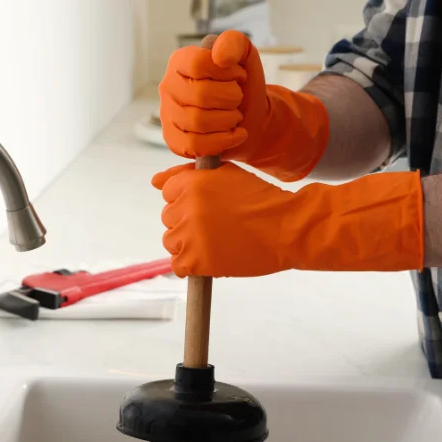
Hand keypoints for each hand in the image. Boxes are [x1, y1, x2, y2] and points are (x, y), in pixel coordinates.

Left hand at [152, 162, 423, 277]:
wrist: (287, 229)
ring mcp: (190, 236)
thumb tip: (154, 182)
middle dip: (188, 222)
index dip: (188, 200)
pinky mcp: (197, 262)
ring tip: (214, 243)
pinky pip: (178, 266)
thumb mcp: (226, 175)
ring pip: (171, 241)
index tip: (207, 207)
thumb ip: (188, 175)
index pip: (169, 192)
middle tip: (216, 226)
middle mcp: (187, 208)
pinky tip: (209, 260)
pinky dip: (190, 266)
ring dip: (188, 244)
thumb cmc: (262, 200)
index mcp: (193, 183)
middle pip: (169, 217)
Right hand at [159, 30, 328, 181]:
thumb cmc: (243, 87)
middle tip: (238, 99)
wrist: (250, 119)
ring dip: (228, 120)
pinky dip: (222, 141)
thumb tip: (219, 56)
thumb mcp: (245, 57)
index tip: (240, 76)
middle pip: (200, 95)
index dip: (226, 72)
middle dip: (230, 98)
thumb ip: (234, 43)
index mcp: (180, 61)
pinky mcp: (173, 141)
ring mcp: (167, 115)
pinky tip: (235, 135)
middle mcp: (168, 87)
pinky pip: (195, 145)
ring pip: (198, 122)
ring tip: (236, 116)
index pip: (198, 64)